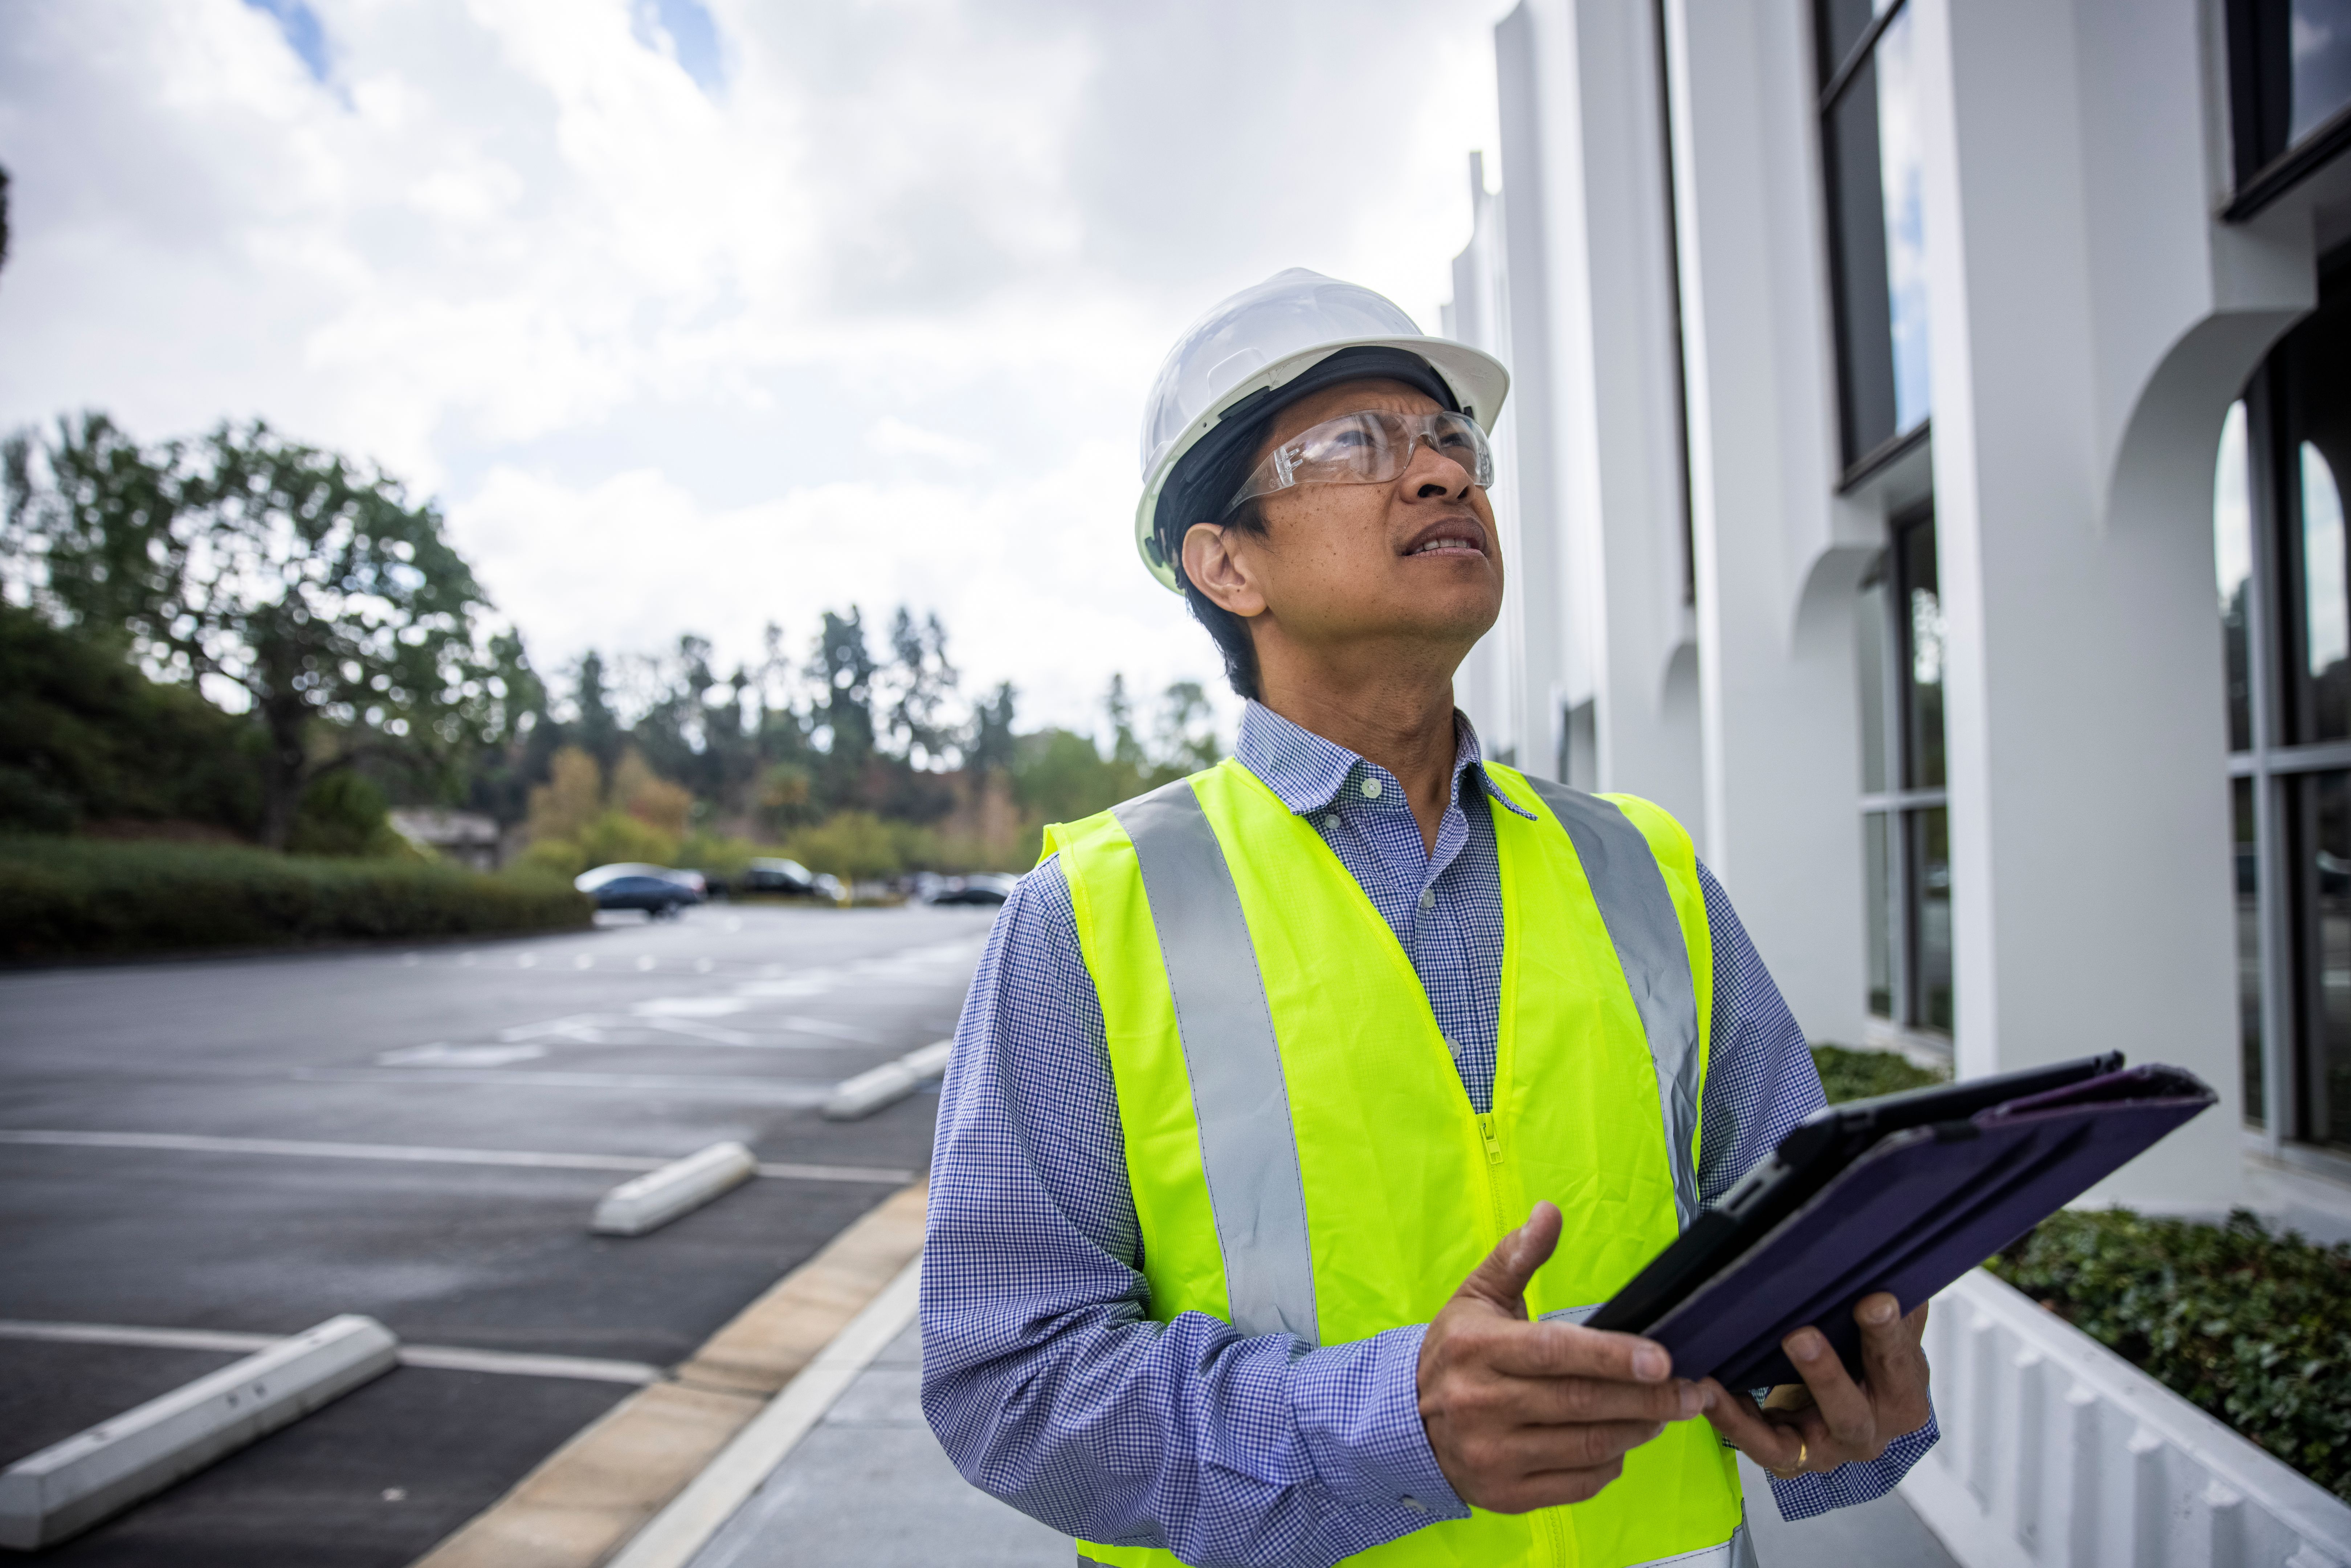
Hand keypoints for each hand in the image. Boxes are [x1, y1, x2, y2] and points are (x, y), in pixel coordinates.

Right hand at [1418, 1202, 1709, 1513]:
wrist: (1406, 1422)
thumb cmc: (1455, 1354)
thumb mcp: (1477, 1297)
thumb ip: (1516, 1255)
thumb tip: (1549, 1213)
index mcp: (1477, 1348)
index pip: (1554, 1352)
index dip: (1612, 1356)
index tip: (1662, 1360)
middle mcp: (1481, 1403)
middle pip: (1581, 1402)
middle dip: (1648, 1398)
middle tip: (1691, 1391)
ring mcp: (1492, 1454)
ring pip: (1587, 1445)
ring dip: (1638, 1429)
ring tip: (1665, 1413)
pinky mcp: (1504, 1494)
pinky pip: (1577, 1483)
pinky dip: (1610, 1463)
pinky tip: (1623, 1443)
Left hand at [1699, 1293, 1930, 1478]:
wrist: (1846, 1409)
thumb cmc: (1866, 1363)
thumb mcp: (1885, 1333)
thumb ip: (1891, 1306)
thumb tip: (1885, 1262)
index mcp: (1902, 1396)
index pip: (1898, 1363)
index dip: (1887, 1334)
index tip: (1876, 1300)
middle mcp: (1870, 1432)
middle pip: (1851, 1411)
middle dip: (1826, 1374)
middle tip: (1801, 1336)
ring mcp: (1828, 1451)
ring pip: (1793, 1441)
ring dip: (1754, 1412)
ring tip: (1726, 1378)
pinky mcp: (1789, 1461)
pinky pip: (1757, 1445)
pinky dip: (1730, 1420)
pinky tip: (1707, 1392)